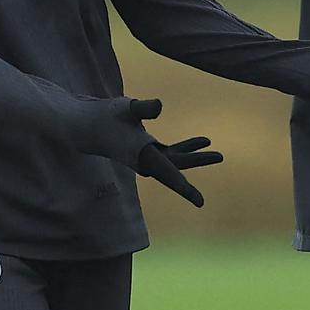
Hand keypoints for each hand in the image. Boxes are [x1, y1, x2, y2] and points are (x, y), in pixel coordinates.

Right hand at [72, 96, 221, 207]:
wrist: (88, 127)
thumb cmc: (106, 117)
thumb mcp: (125, 108)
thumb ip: (142, 109)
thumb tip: (160, 106)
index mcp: (143, 155)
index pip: (169, 173)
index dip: (185, 188)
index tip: (200, 202)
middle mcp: (147, 160)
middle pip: (178, 166)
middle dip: (200, 161)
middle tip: (220, 157)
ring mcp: (149, 156)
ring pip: (178, 161)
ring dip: (198, 157)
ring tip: (219, 155)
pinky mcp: (149, 150)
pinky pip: (174, 153)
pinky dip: (188, 147)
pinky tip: (204, 141)